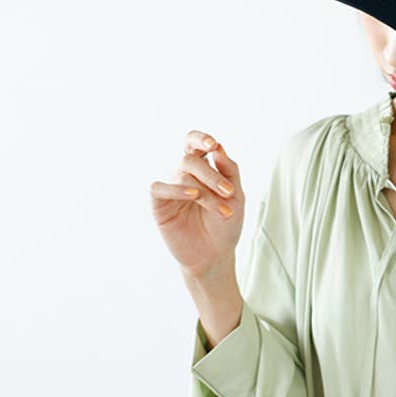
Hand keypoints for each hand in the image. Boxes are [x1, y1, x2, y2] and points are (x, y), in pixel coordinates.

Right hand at [149, 130, 244, 279]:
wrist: (215, 257)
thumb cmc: (225, 227)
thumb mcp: (236, 197)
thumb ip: (230, 170)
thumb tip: (219, 147)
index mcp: (201, 170)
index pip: (194, 144)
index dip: (200, 139)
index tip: (213, 145)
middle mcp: (183, 176)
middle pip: (191, 160)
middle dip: (212, 175)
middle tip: (228, 192)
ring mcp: (170, 189)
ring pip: (183, 176)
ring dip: (206, 192)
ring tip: (224, 211)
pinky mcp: (159, 205)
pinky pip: (159, 188)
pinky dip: (176, 189)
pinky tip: (193, 195)